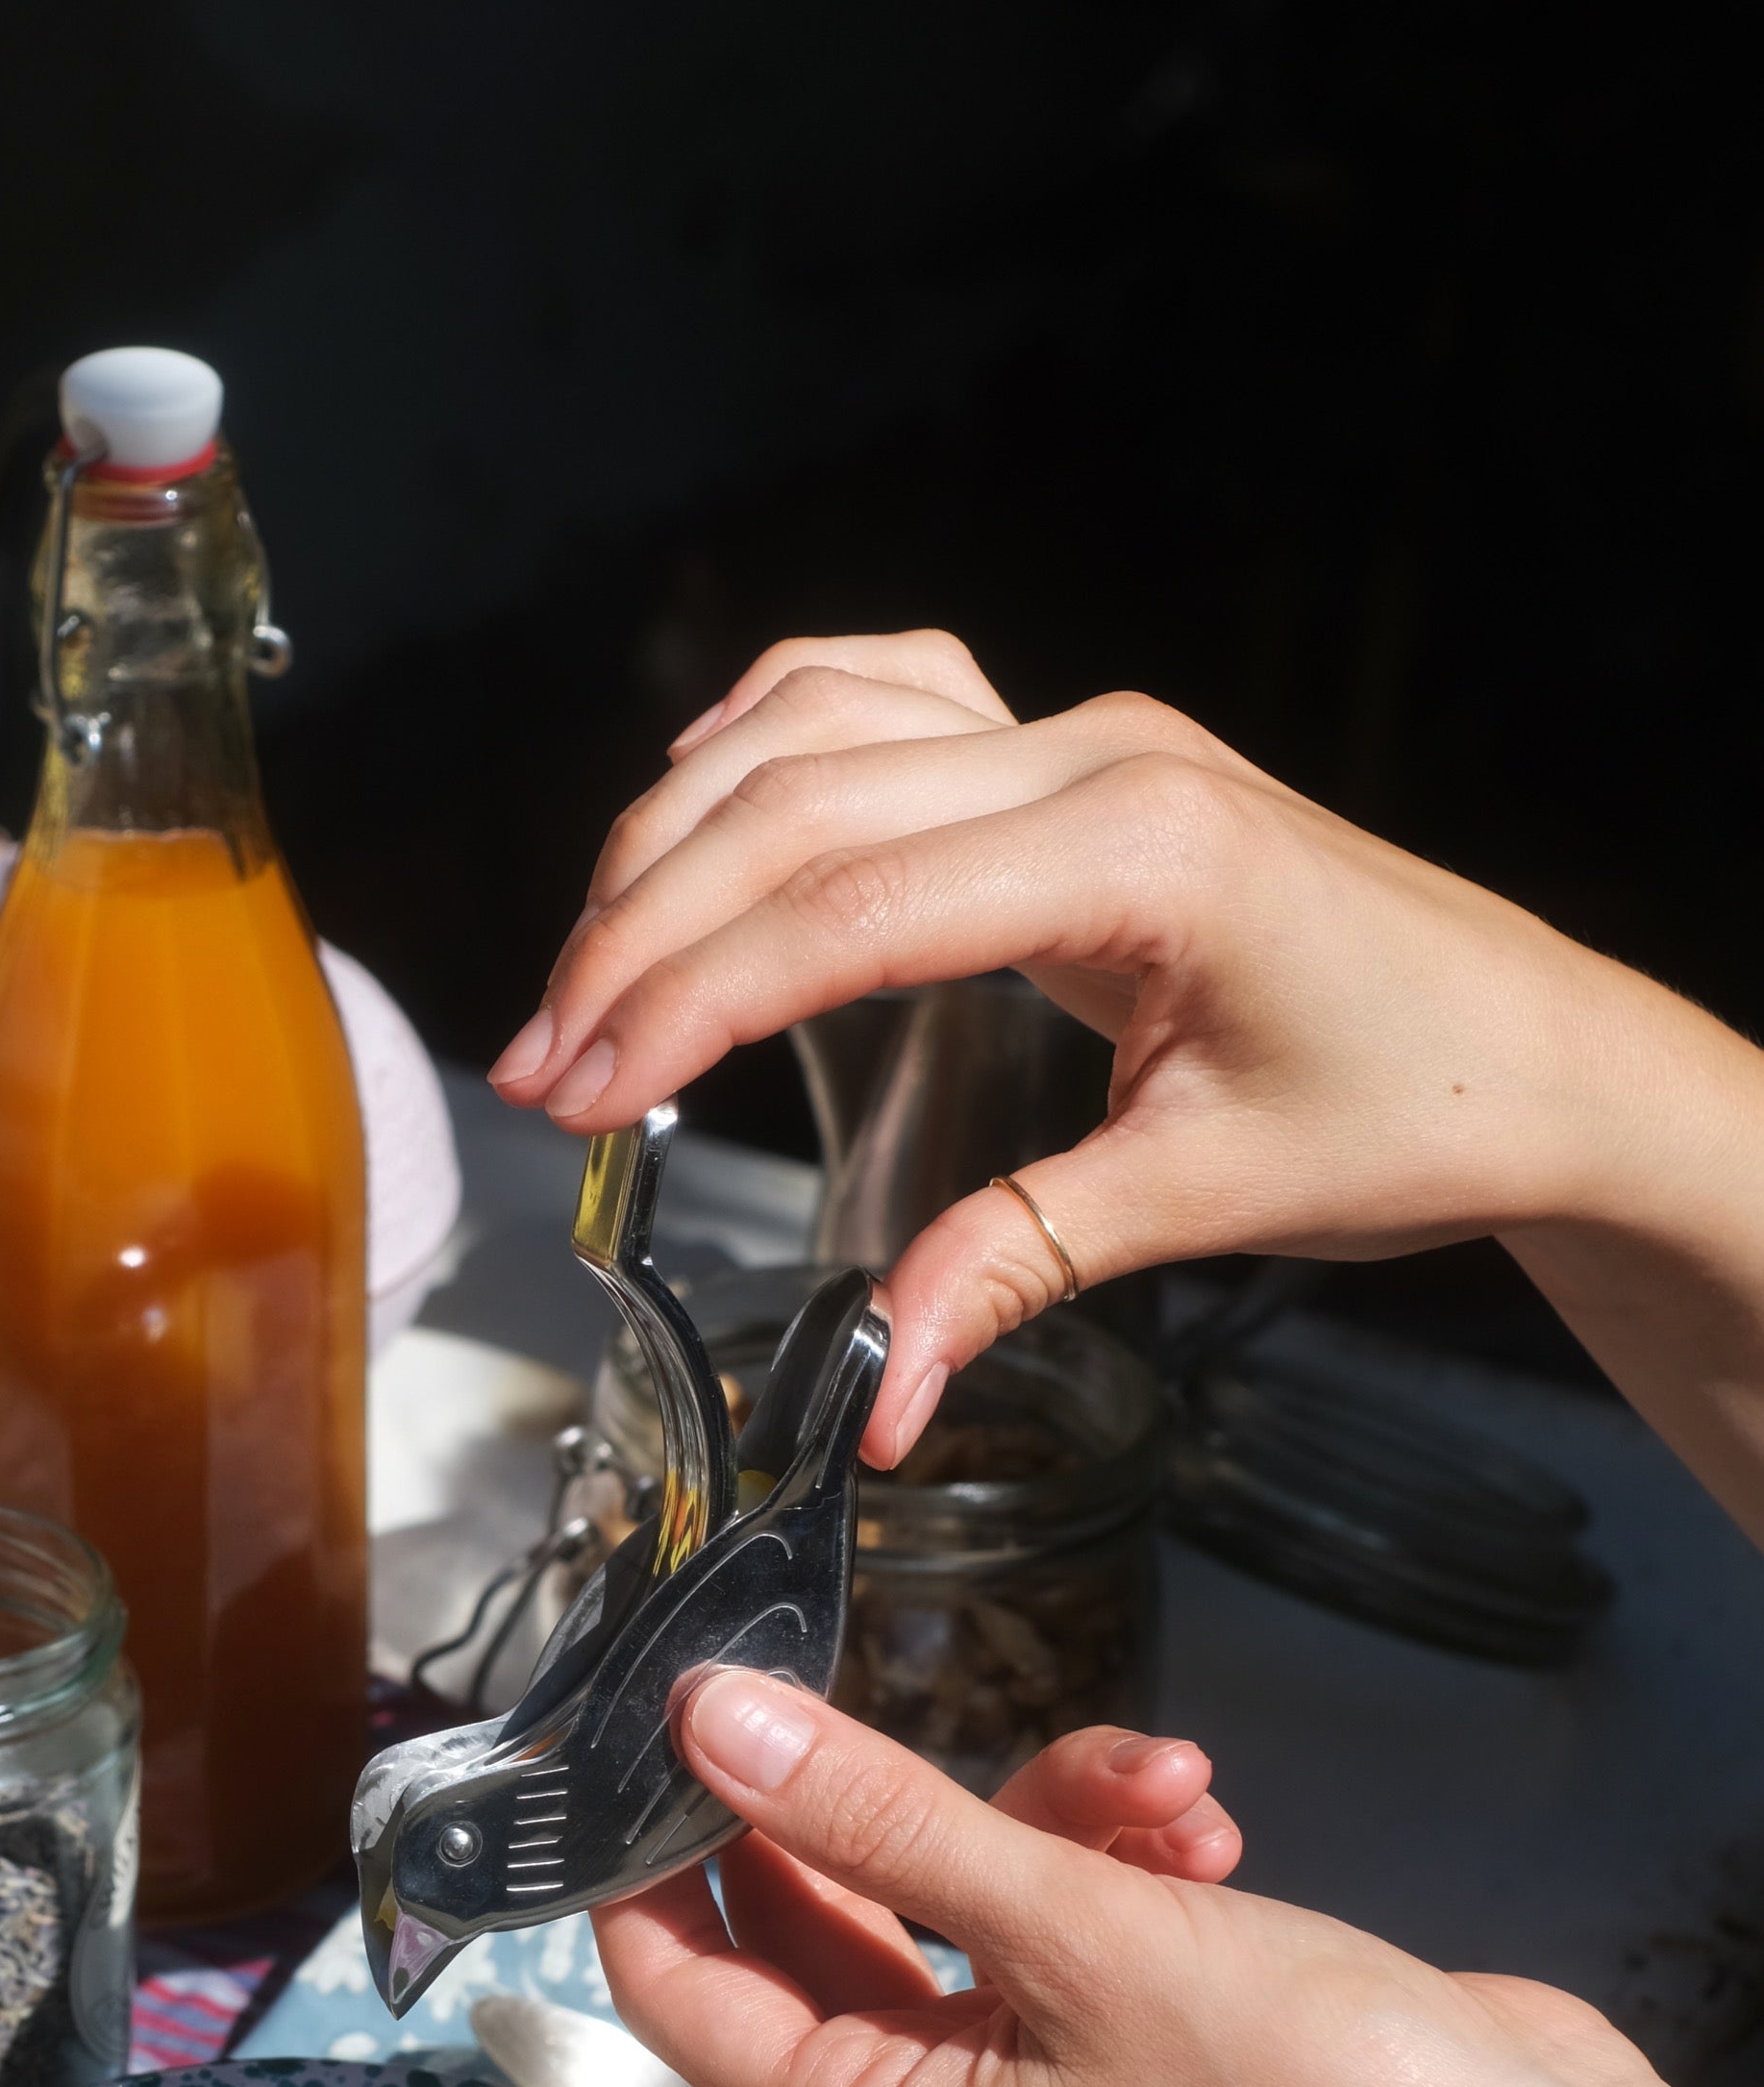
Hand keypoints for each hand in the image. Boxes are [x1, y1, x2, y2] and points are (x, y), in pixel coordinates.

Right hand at [489, 646, 1763, 1509]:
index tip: (583, 1096)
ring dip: (674, 845)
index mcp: (1138, 853)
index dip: (686, 1004)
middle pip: (793, 809)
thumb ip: (1011, 1267)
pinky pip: (875, 692)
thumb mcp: (1199, 1204)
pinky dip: (762, 742)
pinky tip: (695, 814)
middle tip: (545, 1070)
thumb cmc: (1413, 1115)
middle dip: (640, 940)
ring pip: (810, 733)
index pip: (844, 910)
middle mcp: (1096, 756)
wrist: (1541, 1052)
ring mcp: (1080, 733)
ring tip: (590, 982)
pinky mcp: (1070, 750)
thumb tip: (874, 1394)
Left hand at [599, 1665, 1763, 2086]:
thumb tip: (710, 1724)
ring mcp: (1028, 2084)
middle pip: (814, 1918)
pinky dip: (1121, 1850)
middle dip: (882, 1797)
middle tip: (890, 1685)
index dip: (648, 1851)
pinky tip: (1205, 1825)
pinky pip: (1061, 1911)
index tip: (656, 1713)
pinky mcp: (1123, 2039)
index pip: (675, 1984)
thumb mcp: (1070, 1925)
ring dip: (1049, 1808)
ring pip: (960, 1891)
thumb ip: (879, 1815)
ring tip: (1163, 1780)